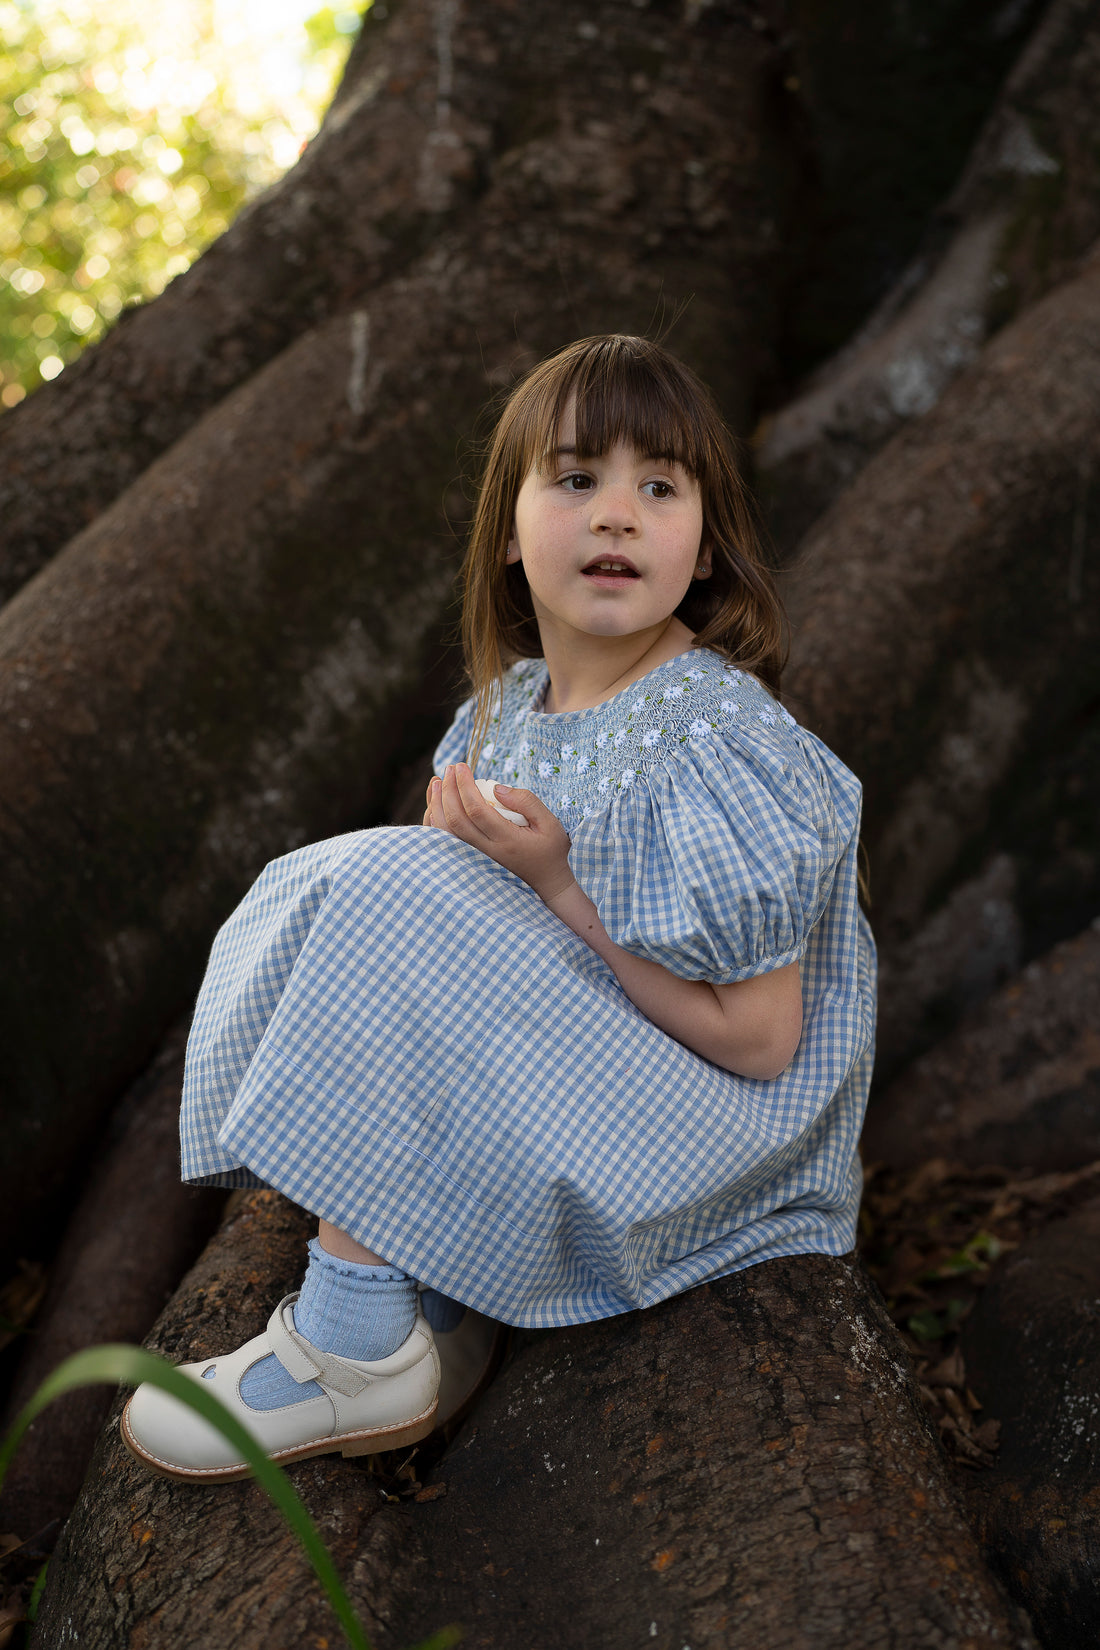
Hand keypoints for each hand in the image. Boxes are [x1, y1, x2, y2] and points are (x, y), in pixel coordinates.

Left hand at [425, 763, 574, 901]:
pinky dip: (435, 821)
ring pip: (446, 831)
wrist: (546, 882)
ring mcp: (476, 857)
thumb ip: (526, 802)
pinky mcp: (471, 859)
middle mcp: (487, 851)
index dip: (465, 785)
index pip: (476, 810)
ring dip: (437, 804)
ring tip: (437, 781)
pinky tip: (434, 804)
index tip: (462, 766)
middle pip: (457, 819)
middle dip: (449, 790)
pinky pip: (446, 841)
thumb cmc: (550, 850)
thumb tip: (496, 787)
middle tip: (450, 768)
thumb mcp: (549, 823)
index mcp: (507, 840)